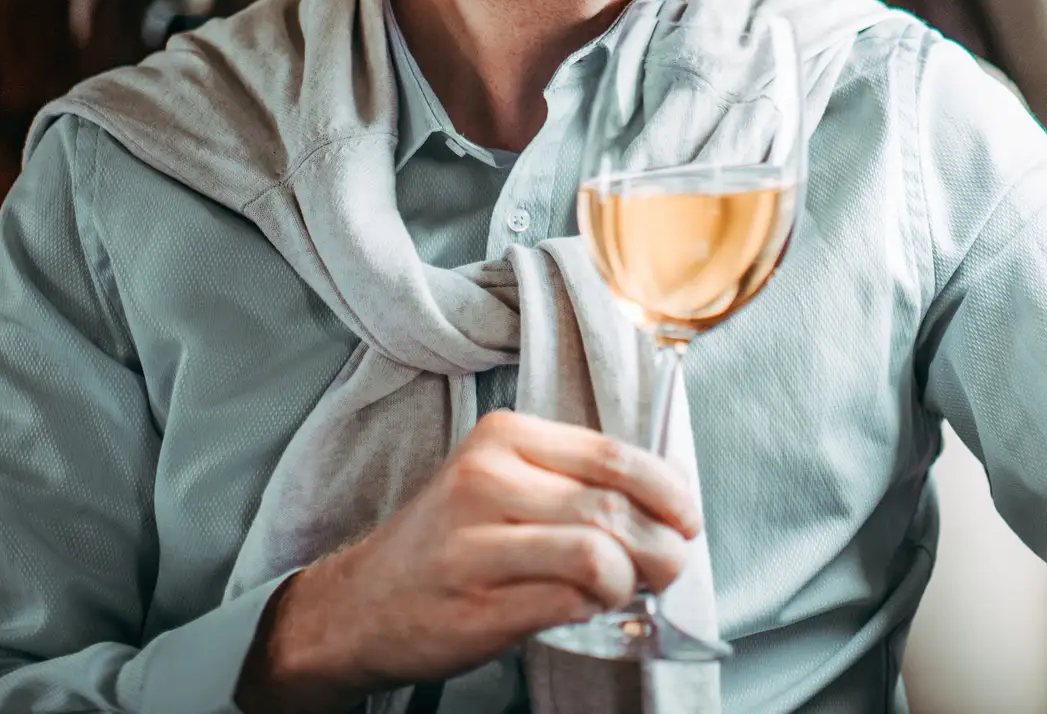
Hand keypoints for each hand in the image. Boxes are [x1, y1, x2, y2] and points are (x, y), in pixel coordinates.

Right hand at [236, 411, 701, 713]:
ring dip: (634, 580)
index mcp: (502, 437)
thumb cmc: (448, 543)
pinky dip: (595, 609)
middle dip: (662, 543)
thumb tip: (667, 497)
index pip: (611, 454)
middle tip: (672, 563)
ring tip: (632, 588)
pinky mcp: (477, 604)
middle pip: (612, 507)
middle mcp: (485, 481)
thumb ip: (573, 480)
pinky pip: (569, 603)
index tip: (686, 515)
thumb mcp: (501, 483)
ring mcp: (475, 544)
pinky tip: (587, 608)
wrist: (360, 606)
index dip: (666, 488)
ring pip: (598, 554)